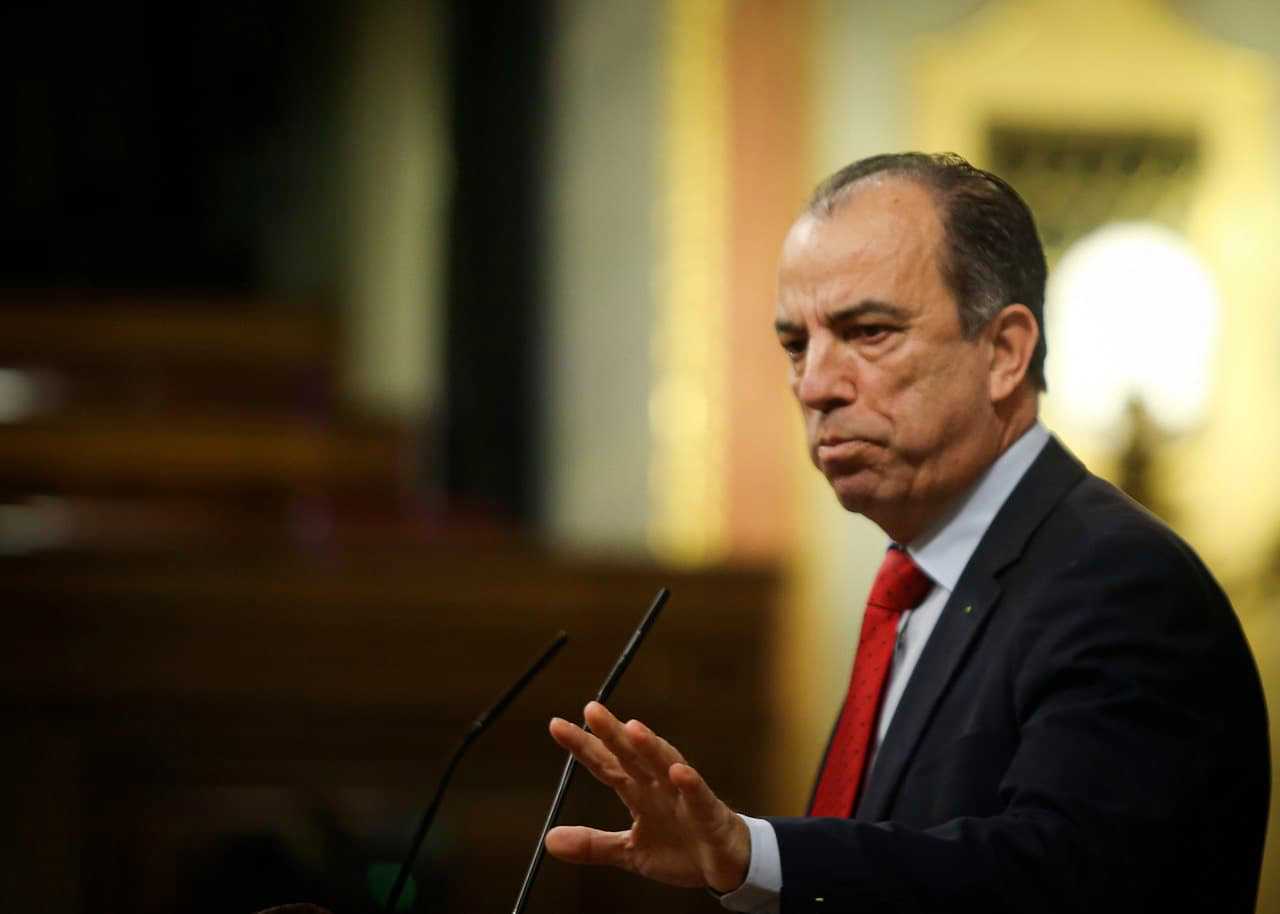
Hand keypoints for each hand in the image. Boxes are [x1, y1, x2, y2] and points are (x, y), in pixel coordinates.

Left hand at [545, 701, 750, 892]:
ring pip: (665, 765)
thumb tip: (549, 840)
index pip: (606, 764)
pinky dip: (689, 783)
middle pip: (632, 755)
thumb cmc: (680, 848)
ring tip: (632, 728)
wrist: (725, 866)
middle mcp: (658, 786)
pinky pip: (698, 796)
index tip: (556, 725)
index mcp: (638, 792)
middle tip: (591, 710)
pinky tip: (677, 771)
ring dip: (650, 747)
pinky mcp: (708, 813)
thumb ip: (592, 843)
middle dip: (612, 733)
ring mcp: (683, 796)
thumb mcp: (629, 851)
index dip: (583, 746)